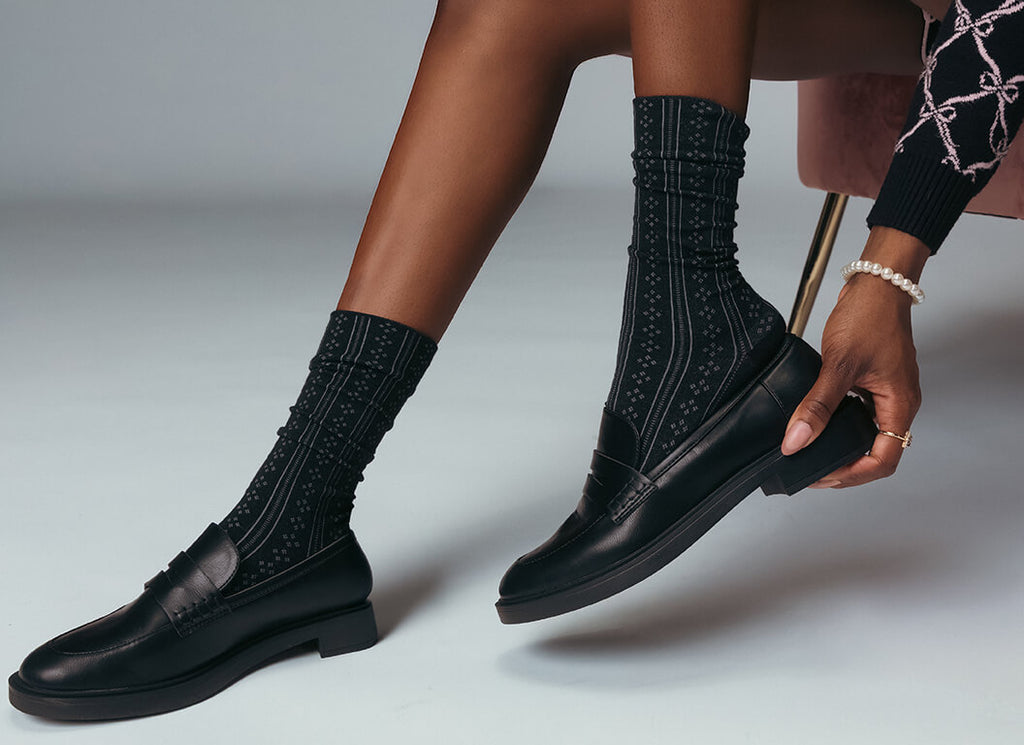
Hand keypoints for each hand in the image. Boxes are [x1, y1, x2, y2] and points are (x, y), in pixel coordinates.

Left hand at [781, 227, 929, 487]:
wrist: (875, 283)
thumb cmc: (869, 316)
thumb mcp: (839, 364)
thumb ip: (817, 405)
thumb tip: (796, 441)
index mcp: (899, 405)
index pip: (883, 460)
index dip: (852, 474)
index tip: (821, 475)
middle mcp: (896, 403)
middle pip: (874, 453)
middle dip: (844, 466)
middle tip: (809, 469)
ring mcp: (884, 392)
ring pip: (864, 434)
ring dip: (839, 446)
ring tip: (807, 451)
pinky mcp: (871, 381)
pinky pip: (856, 413)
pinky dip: (836, 423)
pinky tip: (813, 422)